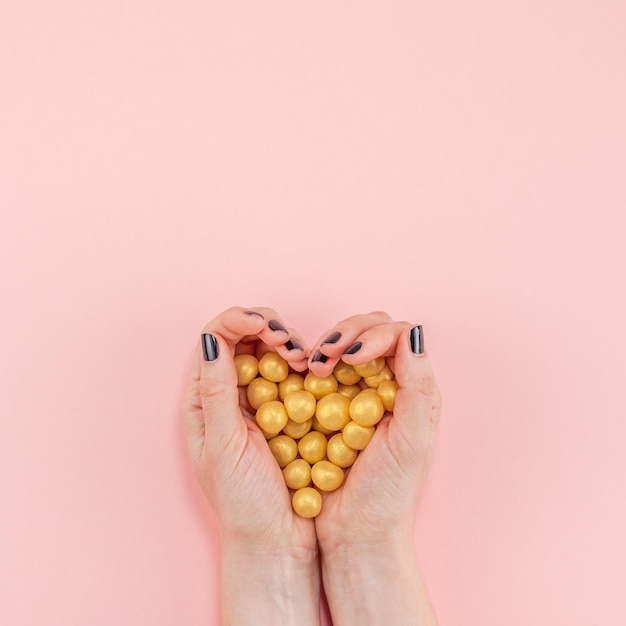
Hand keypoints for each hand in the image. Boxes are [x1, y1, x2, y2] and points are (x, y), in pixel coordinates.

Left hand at [182, 305, 319, 625]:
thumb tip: (209, 340)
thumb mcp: (224, 446)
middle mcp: (229, 393)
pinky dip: (304, 364)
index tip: (266, 326)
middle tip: (289, 344)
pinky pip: (293, 374)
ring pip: (270, 351)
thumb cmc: (244, 502)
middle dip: (267, 327)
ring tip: (303, 359)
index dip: (239, 321)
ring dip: (287, 343)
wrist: (276, 541)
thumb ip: (217, 392)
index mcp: (204, 399)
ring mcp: (259, 400)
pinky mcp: (288, 410)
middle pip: (244, 337)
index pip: (215, 339)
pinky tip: (313, 371)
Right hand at [306, 311, 441, 624]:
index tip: (351, 357)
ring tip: (313, 365)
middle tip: (327, 356)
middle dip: (346, 333)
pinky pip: (322, 368)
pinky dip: (311, 363)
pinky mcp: (329, 402)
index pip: (398, 336)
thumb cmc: (387, 492)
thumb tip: (415, 332)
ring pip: (345, 344)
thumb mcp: (410, 441)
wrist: (354, 530)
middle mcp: (388, 383)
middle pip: (370, 330)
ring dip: (327, 345)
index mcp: (413, 389)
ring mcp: (357, 391)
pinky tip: (303, 374)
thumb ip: (417, 386)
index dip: (373, 335)